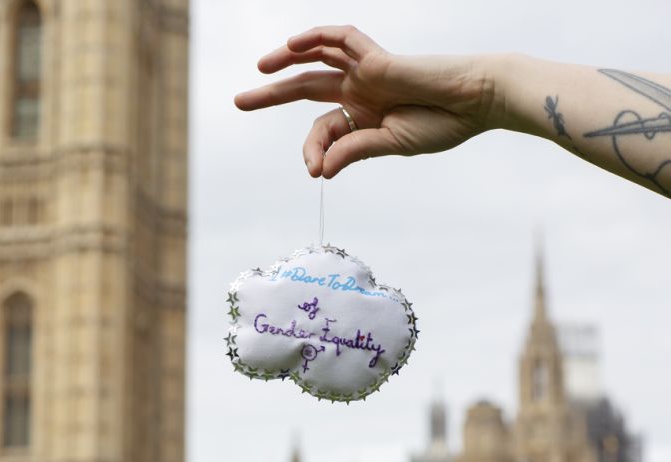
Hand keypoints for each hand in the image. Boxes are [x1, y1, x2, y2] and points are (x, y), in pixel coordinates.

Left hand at [234, 26, 498, 177]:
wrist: (477, 102)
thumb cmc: (442, 125)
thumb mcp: (391, 144)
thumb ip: (355, 151)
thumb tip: (319, 170)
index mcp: (363, 116)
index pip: (323, 128)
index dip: (312, 148)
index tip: (315, 170)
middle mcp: (360, 91)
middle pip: (304, 88)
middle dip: (270, 94)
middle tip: (238, 101)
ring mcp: (367, 72)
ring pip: (316, 59)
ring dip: (285, 60)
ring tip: (259, 69)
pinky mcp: (378, 57)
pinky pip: (342, 38)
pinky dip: (317, 37)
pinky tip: (294, 45)